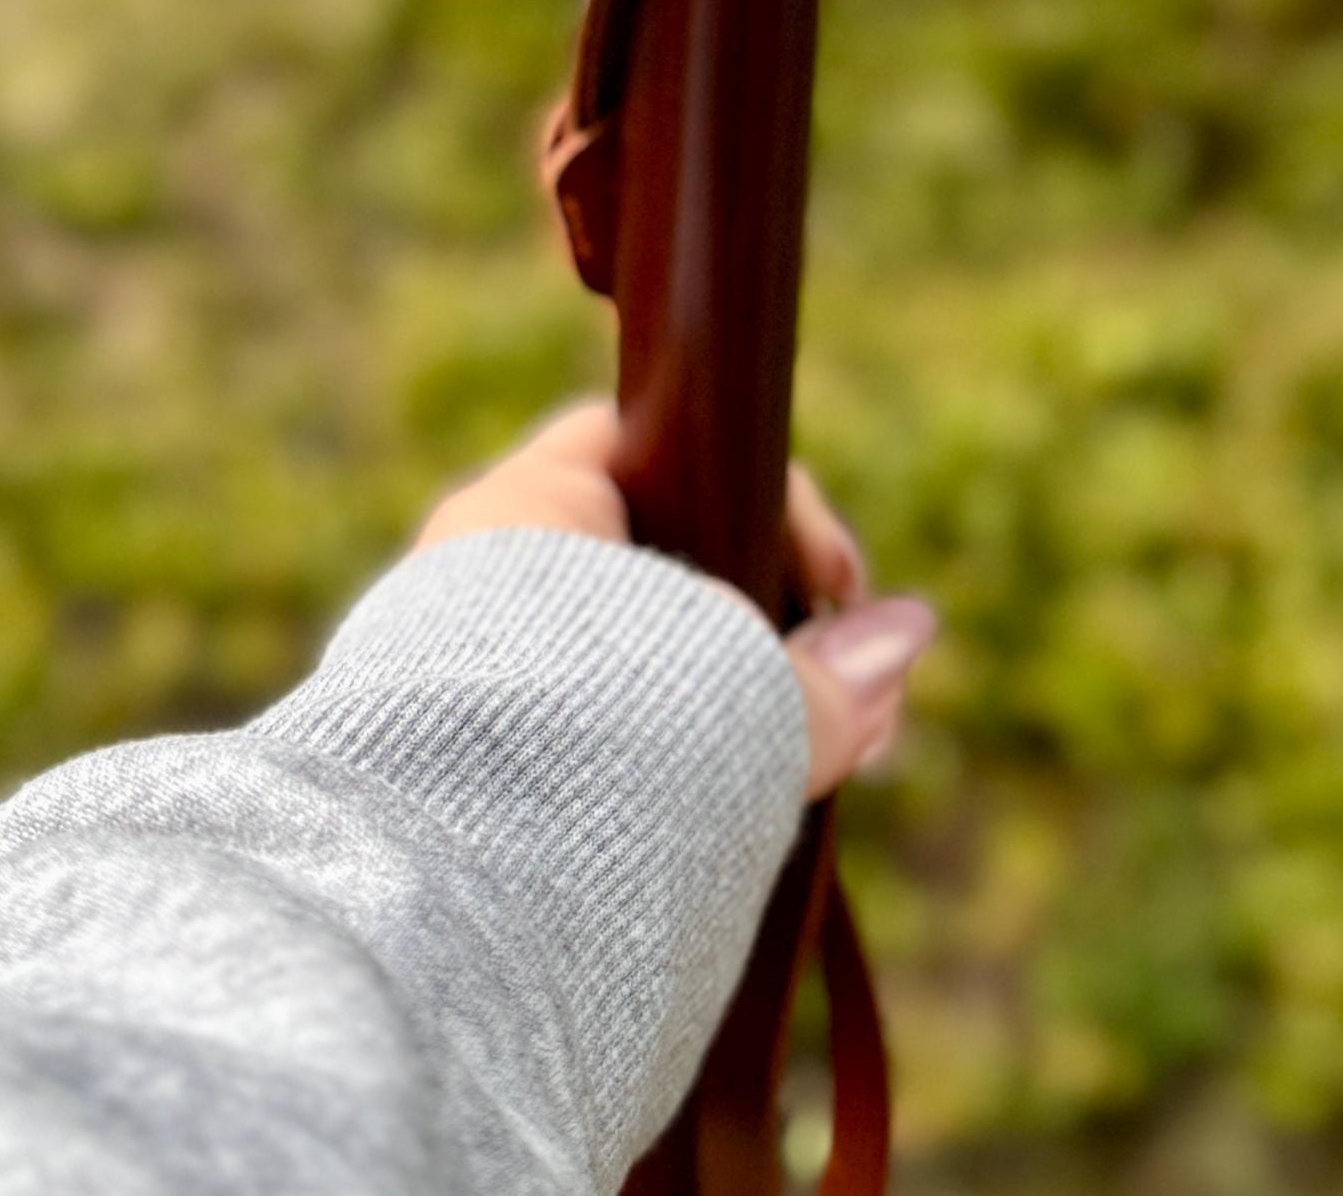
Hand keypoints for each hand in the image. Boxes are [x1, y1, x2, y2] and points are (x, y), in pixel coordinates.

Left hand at [416, 400, 934, 796]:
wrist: (434, 896)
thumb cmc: (584, 746)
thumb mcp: (736, 692)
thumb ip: (825, 670)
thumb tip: (908, 632)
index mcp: (527, 502)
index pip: (656, 446)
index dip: (765, 500)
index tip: (830, 588)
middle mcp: (471, 566)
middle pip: (645, 561)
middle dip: (746, 629)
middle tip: (827, 702)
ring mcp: (446, 663)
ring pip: (610, 655)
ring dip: (703, 704)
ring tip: (788, 771)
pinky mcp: (444, 760)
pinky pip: (565, 730)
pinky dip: (639, 759)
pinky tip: (706, 816)